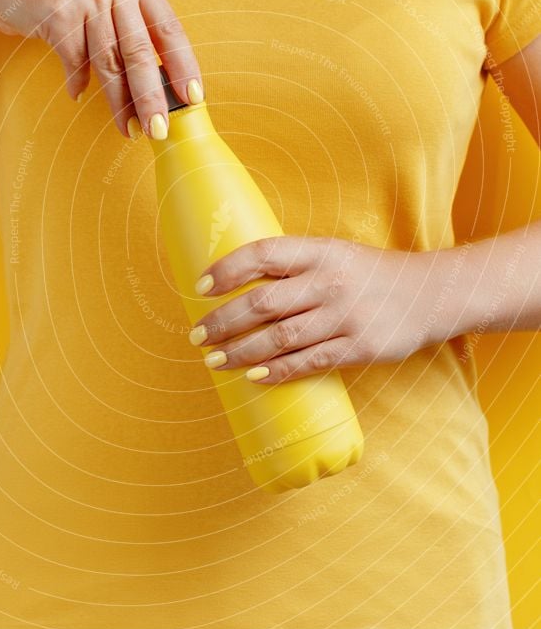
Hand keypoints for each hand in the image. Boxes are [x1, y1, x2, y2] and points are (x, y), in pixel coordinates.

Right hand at [0, 0, 201, 137]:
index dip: (184, 66)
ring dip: (120, 103)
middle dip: (152, 98)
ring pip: (109, 62)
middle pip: (140, 51)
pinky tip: (77, 95)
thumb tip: (161, 84)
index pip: (169, 28)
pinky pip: (75, 61)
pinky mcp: (57, 10)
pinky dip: (77, 83)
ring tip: (129, 130)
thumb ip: (132, 25)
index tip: (193, 98)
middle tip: (161, 130)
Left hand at [189, 236, 458, 382]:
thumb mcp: (335, 253)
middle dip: (222, 321)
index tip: (199, 287)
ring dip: (240, 351)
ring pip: (279, 338)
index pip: (263, 254)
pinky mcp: (360, 347)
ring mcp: (345, 316)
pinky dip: (277, 372)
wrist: (432, 293)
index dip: (226, 270)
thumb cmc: (370, 274)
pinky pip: (309, 363)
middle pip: (262, 303)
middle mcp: (330, 281)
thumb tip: (238, 283)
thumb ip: (295, 265)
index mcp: (321, 251)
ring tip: (214, 360)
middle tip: (197, 336)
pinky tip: (253, 377)